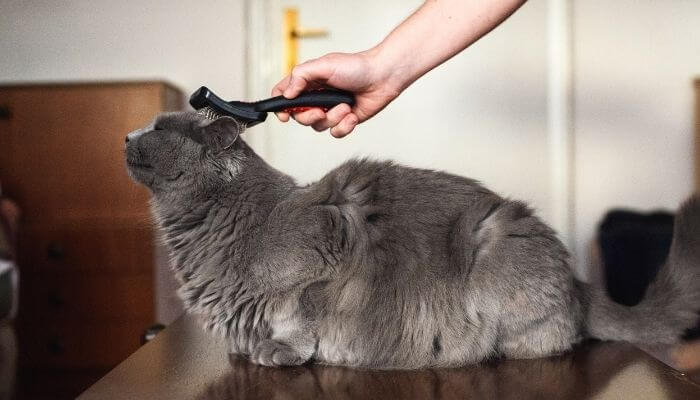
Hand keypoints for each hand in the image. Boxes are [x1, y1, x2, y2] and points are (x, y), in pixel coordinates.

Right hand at [271, 51, 401, 137]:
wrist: (382, 77)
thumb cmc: (356, 66)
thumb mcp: (323, 65)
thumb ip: (301, 76)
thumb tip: (286, 94)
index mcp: (308, 82)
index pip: (284, 95)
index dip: (280, 107)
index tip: (284, 115)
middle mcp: (317, 97)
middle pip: (299, 117)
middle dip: (309, 117)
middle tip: (320, 111)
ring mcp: (330, 110)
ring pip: (318, 126)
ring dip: (332, 118)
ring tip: (345, 106)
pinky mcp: (344, 120)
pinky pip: (335, 133)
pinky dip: (344, 126)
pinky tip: (352, 114)